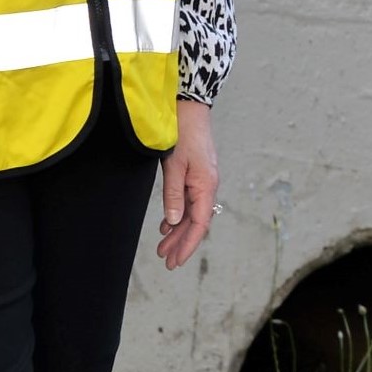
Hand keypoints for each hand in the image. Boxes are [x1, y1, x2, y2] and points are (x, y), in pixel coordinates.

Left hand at [157, 99, 219, 268]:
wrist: (189, 110)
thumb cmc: (183, 135)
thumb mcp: (174, 166)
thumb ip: (174, 195)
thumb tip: (174, 222)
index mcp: (206, 186)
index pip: (199, 224)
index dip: (188, 244)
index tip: (177, 261)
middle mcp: (207, 186)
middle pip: (196, 222)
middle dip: (182, 243)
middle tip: (167, 262)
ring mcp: (202, 181)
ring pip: (191, 213)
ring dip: (178, 232)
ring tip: (163, 248)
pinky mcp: (196, 175)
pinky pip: (188, 202)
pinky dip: (177, 216)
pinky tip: (167, 225)